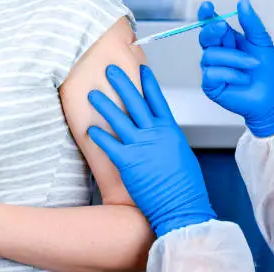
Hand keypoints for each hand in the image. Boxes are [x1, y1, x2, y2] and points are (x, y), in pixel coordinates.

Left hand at [88, 65, 215, 237]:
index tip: (140, 67)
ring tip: (92, 94)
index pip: (157, 98)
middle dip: (121, 83)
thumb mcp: (180, 153)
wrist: (181, 206)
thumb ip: (166, 137)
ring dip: (104, 104)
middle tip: (110, 70)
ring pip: (118, 118)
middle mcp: (154, 133)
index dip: (148, 81)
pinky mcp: (128, 161)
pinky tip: (89, 128)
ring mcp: (140, 145)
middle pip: (135, 101)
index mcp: (169, 129)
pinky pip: (109, 143)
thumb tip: (158, 131)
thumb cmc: (184, 185)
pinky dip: (98, 135)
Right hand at [199, 0, 273, 136]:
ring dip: (235, 59)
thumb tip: (243, 2)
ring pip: (210, 55)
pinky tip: (243, 79)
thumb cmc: (269, 73)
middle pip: (205, 37)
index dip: (207, 16)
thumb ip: (251, 23)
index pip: (212, 26)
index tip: (207, 6)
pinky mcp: (210, 85)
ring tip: (251, 66)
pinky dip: (231, 74)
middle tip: (224, 28)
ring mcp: (212, 69)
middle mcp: (217, 54)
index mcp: (227, 42)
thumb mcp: (262, 43)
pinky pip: (213, 73)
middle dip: (213, 30)